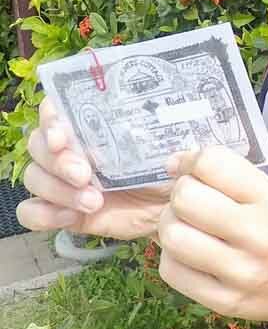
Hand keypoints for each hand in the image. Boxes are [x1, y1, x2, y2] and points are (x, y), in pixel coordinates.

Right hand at [17, 98, 166, 239]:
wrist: (174, 212)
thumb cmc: (174, 170)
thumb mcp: (175, 148)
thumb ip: (169, 138)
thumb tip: (171, 140)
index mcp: (93, 124)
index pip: (55, 110)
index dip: (51, 120)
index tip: (63, 137)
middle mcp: (72, 148)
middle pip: (38, 145)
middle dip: (58, 160)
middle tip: (85, 175)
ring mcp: (63, 181)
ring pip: (34, 177)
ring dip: (57, 190)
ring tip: (94, 202)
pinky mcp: (62, 211)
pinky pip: (31, 211)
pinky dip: (43, 215)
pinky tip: (71, 218)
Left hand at [155, 146, 267, 322]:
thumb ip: (232, 178)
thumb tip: (174, 164)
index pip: (212, 164)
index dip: (190, 161)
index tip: (187, 169)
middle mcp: (257, 233)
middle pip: (185, 199)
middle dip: (179, 195)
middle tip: (190, 203)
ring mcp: (239, 271)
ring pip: (173, 236)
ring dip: (171, 227)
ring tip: (186, 229)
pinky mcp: (224, 301)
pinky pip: (172, 271)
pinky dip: (172, 258)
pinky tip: (188, 256)